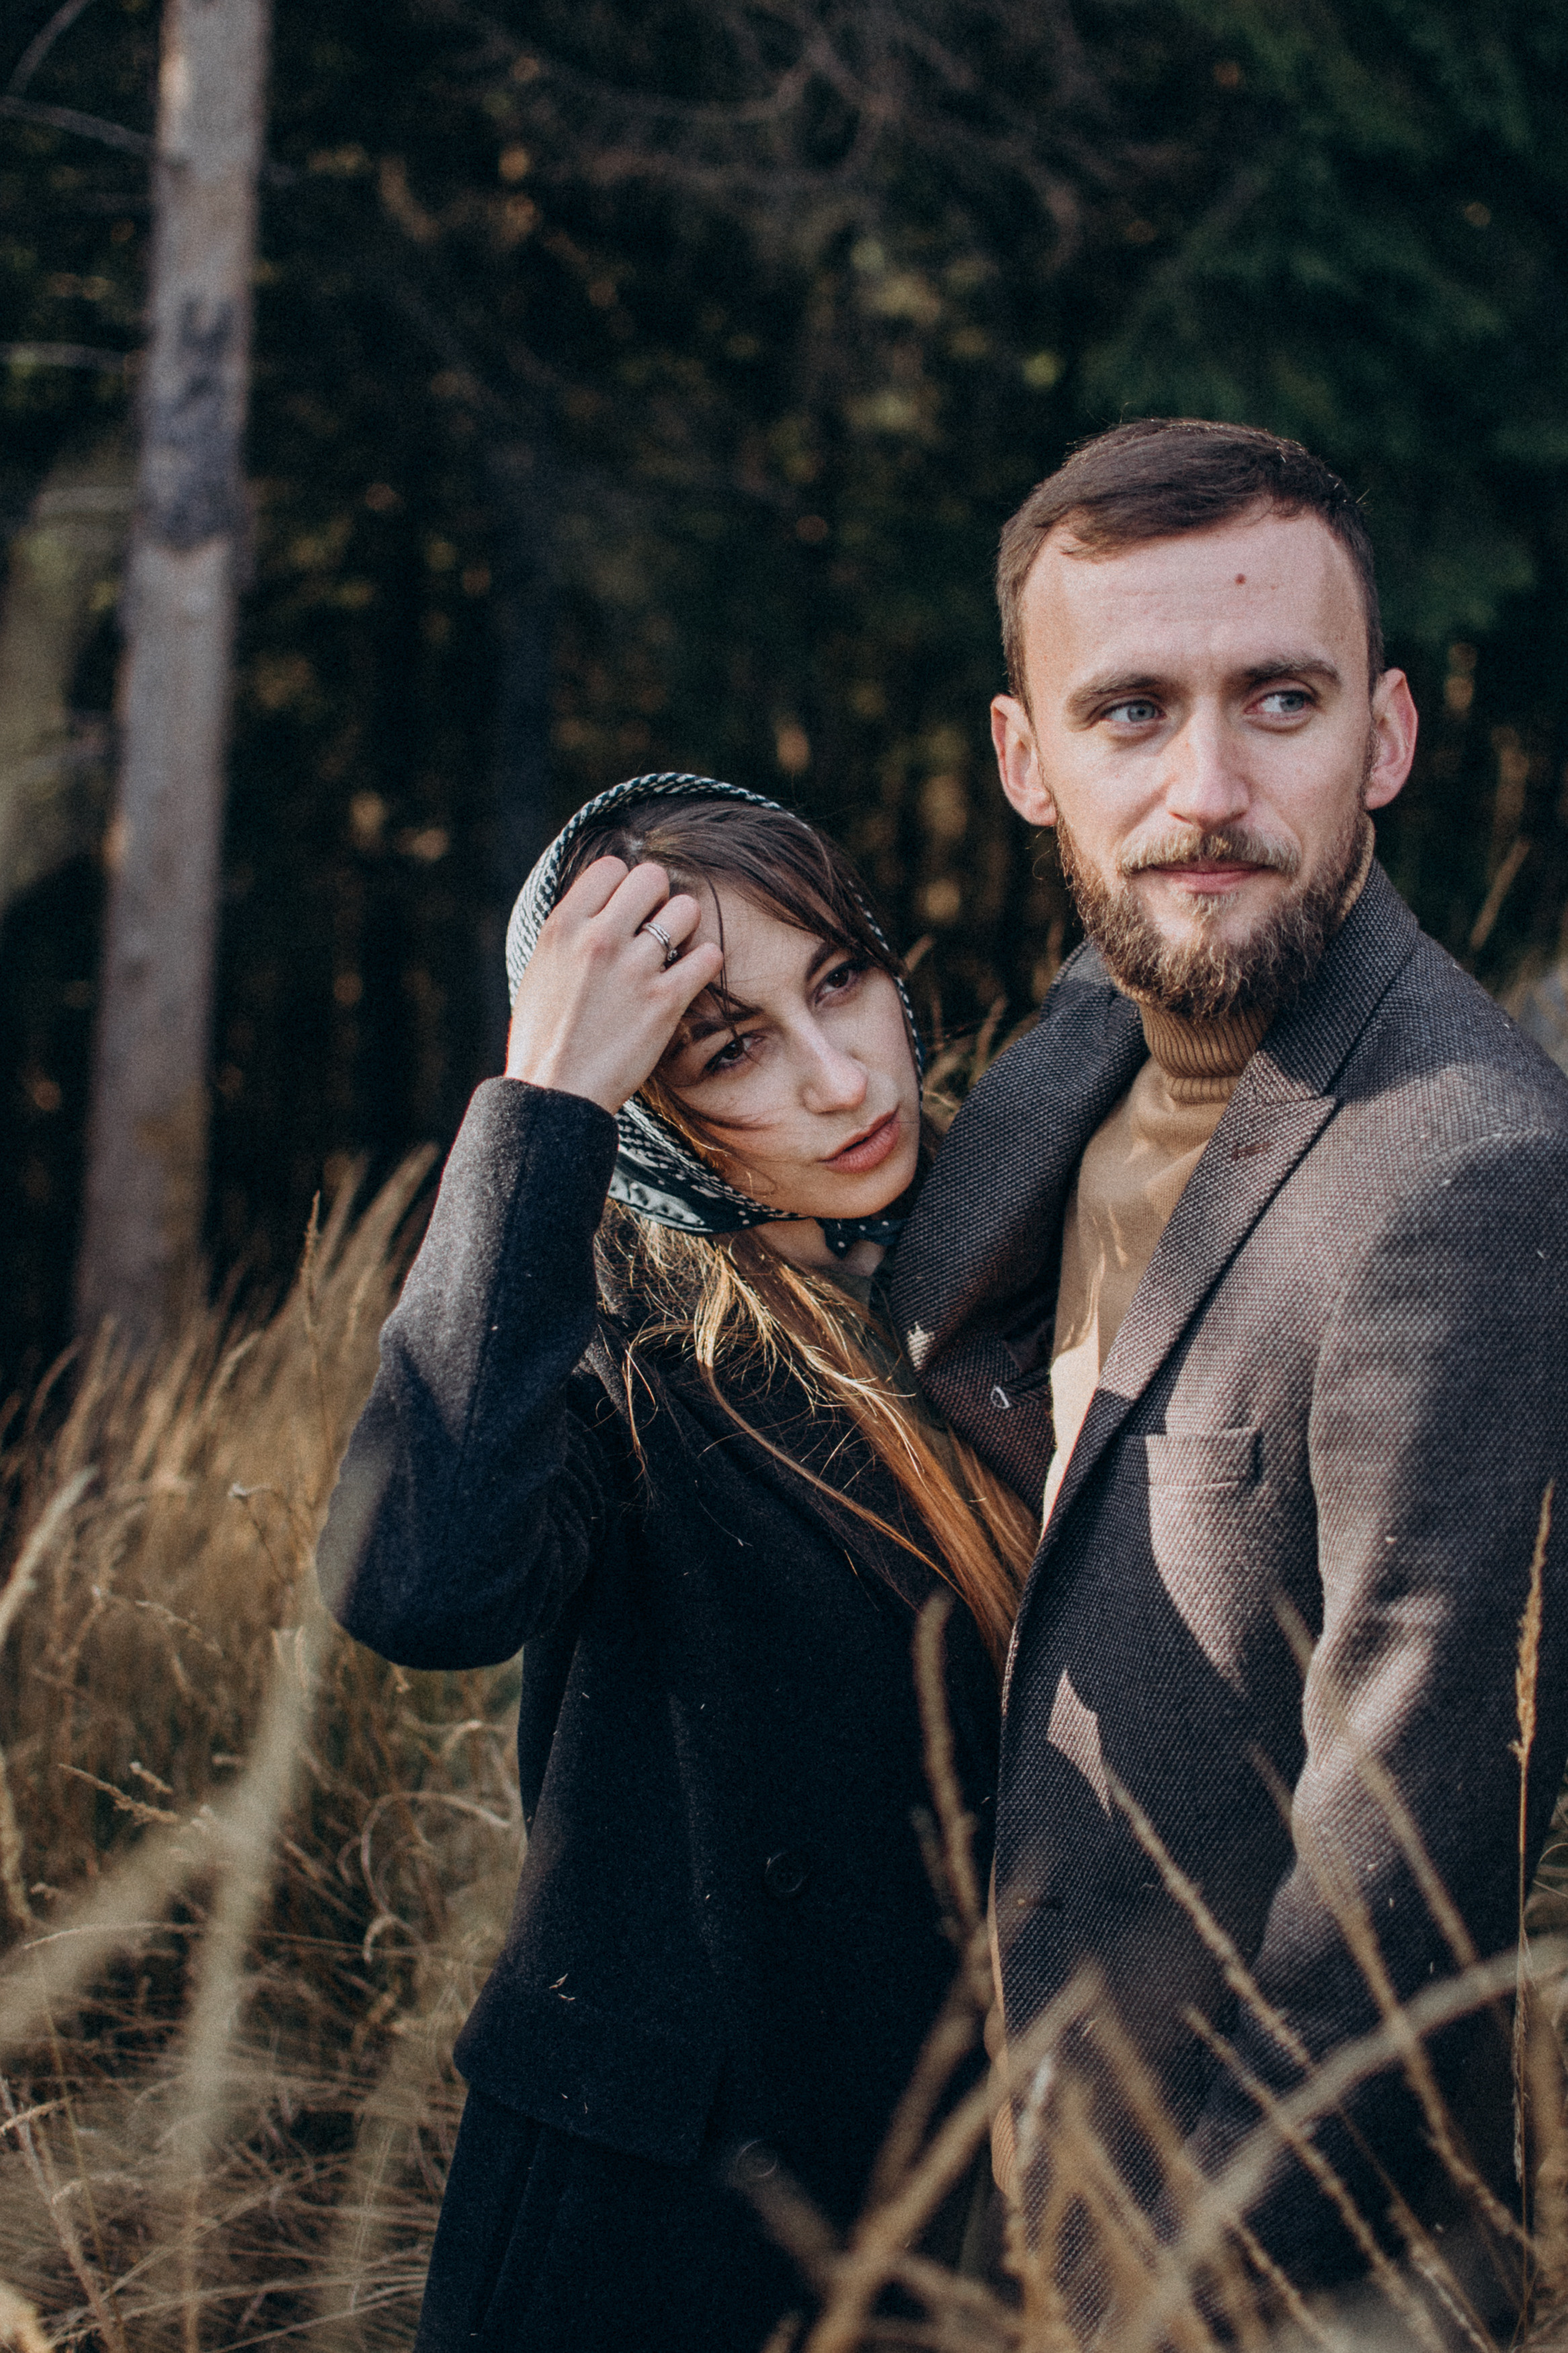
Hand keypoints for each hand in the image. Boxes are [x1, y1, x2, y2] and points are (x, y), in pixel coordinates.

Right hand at [504, 857, 724, 1114]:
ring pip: (687, 909)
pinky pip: (708, 956)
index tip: (623, 911)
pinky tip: (690, 977)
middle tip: (654, 929)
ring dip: (685, 928)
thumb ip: (571, 933)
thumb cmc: (544, 1036)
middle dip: (658, 899)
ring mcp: (634, 968)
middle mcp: (599, 939)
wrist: (555, 1093)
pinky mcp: (664, 1001)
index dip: (623, 886)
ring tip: (673, 953)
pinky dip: (705, 963)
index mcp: (563, 927)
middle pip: (653, 878)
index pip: (611, 868)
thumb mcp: (541, 969)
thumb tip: (599, 907)